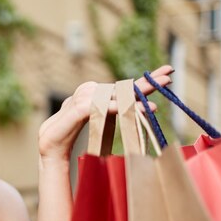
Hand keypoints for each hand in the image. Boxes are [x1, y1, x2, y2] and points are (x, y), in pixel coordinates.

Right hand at [37, 65, 173, 160]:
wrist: (51, 147)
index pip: (125, 86)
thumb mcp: (98, 122)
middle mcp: (91, 92)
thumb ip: (111, 112)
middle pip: (123, 87)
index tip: (168, 73)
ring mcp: (83, 99)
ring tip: (152, 106)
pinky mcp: (76, 110)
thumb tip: (136, 109)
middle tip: (169, 75)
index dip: (146, 80)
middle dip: (147, 82)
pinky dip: (114, 108)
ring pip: (113, 97)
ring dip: (133, 101)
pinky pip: (99, 107)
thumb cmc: (73, 134)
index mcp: (98, 95)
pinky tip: (126, 109)